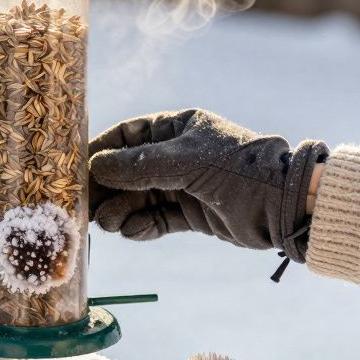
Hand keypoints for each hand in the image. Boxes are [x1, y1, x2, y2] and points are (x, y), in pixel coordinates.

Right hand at [88, 109, 327, 262]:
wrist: (283, 207)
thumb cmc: (239, 170)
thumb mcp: (187, 161)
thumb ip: (140, 165)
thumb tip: (96, 167)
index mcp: (176, 128)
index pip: (127, 135)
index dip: (100, 150)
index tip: (76, 169)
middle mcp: (175, 155)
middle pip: (125, 170)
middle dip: (105, 188)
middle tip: (86, 207)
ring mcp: (181, 185)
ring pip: (136, 198)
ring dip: (119, 211)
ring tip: (109, 223)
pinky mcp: (189, 215)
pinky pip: (154, 220)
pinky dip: (141, 227)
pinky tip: (133, 231)